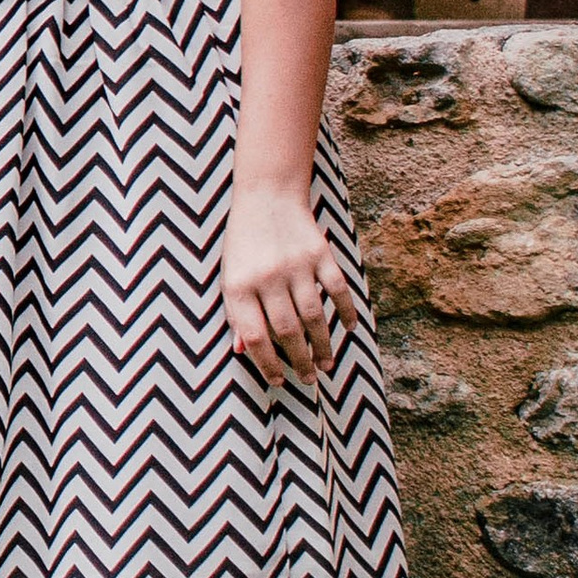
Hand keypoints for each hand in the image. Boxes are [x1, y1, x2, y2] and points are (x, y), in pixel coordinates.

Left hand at [221, 183, 358, 389]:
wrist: (266, 196)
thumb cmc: (244, 243)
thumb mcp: (229, 275)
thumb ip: (235, 313)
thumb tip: (242, 352)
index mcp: (238, 285)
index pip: (255, 337)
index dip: (267, 365)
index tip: (279, 381)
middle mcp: (267, 277)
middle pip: (288, 332)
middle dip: (299, 362)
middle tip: (308, 379)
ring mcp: (296, 265)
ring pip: (315, 317)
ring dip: (323, 346)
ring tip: (325, 364)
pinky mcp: (319, 253)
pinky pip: (338, 290)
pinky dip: (346, 312)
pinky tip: (348, 329)